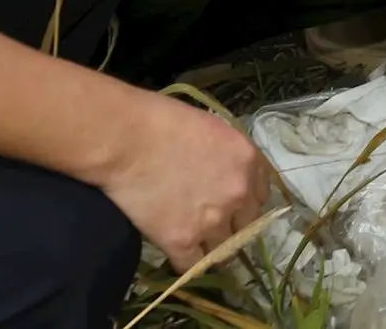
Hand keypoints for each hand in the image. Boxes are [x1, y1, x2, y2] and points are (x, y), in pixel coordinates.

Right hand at [97, 90, 270, 271]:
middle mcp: (237, 193)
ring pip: (222, 249)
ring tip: (190, 237)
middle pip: (245, 227)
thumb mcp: (210, 127)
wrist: (125, 138)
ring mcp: (212, 220)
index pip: (261, 196)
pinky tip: (174, 249)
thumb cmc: (161, 120)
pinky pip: (192, 265)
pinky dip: (184, 261)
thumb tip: (224, 173)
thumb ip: (228, 156)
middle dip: (229, 226)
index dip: (244, 202)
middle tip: (208, 222)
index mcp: (247, 161)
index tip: (230, 204)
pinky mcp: (182, 241)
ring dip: (208, 246)